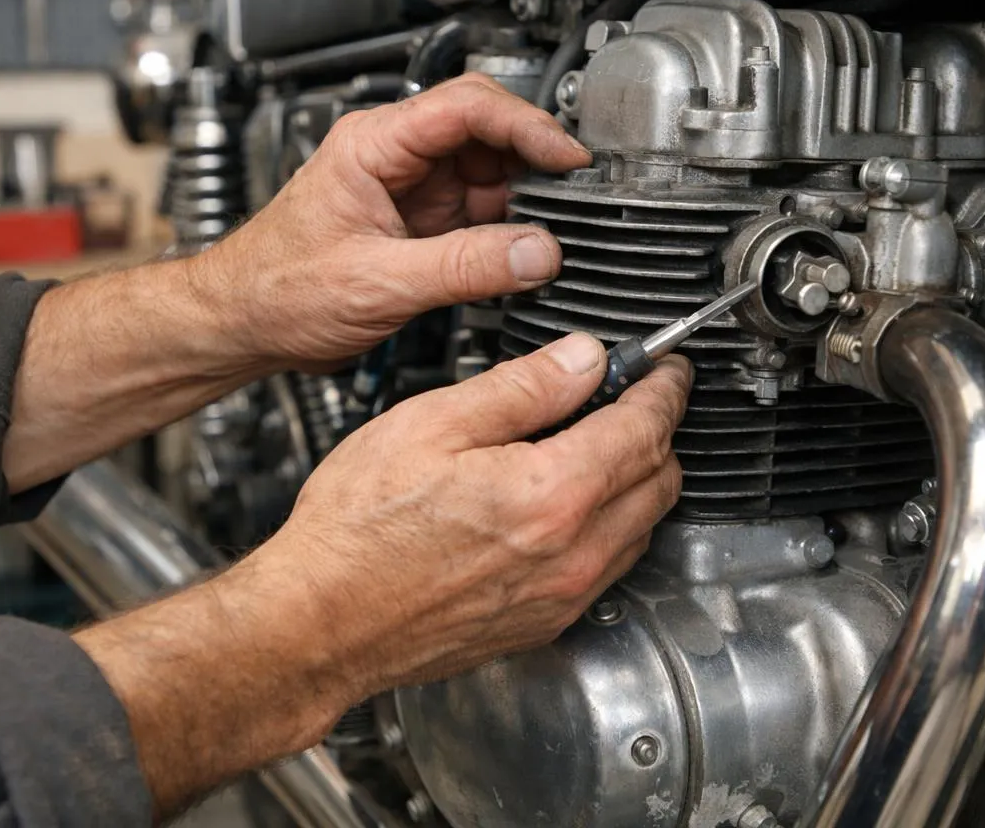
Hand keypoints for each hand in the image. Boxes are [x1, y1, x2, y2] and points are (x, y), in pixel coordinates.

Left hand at [190, 73, 591, 368]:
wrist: (239, 322)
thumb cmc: (276, 290)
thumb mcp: (378, 282)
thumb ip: (464, 268)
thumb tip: (537, 252)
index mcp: (373, 144)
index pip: (467, 106)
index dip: (527, 126)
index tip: (569, 157)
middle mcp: (394, 155)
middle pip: (487, 130)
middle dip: (532, 159)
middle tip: (575, 192)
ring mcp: (410, 187)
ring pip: (489, 170)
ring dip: (523, 198)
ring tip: (550, 230)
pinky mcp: (420, 221)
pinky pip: (480, 209)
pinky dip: (508, 228)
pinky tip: (520, 250)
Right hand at [260, 332, 691, 698]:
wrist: (318, 621)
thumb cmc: (356, 529)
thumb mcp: (431, 424)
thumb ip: (521, 388)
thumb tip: (580, 359)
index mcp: (551, 494)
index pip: (645, 429)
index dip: (662, 388)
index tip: (666, 369)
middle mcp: (571, 554)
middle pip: (660, 480)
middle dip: (658, 431)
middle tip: (635, 398)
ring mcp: (562, 597)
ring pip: (643, 528)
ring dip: (640, 481)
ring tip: (602, 445)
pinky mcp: (544, 624)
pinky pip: (611, 568)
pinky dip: (614, 527)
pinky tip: (574, 504)